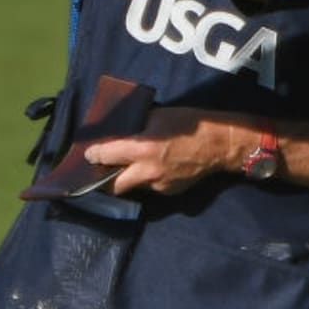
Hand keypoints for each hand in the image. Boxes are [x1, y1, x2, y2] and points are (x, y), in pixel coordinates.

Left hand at [84, 110, 238, 195]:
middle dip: (104, 181)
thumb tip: (122, 130)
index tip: (88, 155)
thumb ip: (138, 126)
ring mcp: (159, 185)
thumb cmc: (190, 124)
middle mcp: (147, 171)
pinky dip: (149, 179)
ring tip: (132, 167)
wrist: (220, 145)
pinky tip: (158, 168)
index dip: (94, 155)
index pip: (106, 156)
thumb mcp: (159, 116)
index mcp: (142, 148)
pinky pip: (152, 187)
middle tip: (101, 172)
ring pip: (134, 187)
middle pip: (114, 186)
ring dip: (129, 178)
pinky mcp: (170, 192)